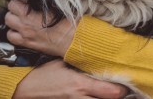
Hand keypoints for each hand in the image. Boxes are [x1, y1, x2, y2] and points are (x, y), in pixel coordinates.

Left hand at [5, 0, 74, 56]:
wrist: (74, 39)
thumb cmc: (69, 23)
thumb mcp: (60, 6)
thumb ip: (46, 0)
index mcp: (31, 14)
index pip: (16, 1)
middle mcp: (25, 24)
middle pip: (10, 11)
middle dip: (16, 7)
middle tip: (24, 7)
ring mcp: (25, 35)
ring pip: (8, 23)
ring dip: (13, 19)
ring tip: (22, 18)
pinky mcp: (28, 43)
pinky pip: (11, 37)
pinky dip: (14, 32)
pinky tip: (22, 30)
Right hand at [13, 59, 128, 98]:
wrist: (25, 90)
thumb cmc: (45, 74)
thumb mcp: (64, 64)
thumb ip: (82, 64)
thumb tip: (98, 57)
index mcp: (81, 84)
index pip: (111, 92)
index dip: (122, 90)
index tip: (127, 83)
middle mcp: (80, 98)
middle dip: (119, 97)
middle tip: (124, 90)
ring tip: (115, 93)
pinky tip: (100, 96)